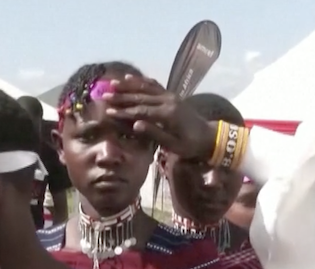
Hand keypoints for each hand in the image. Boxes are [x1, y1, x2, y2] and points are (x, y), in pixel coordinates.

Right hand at [100, 75, 217, 160]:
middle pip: (140, 97)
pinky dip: (142, 81)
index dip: (123, 111)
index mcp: (167, 115)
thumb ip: (155, 134)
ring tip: (113, 82)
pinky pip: (155, 85)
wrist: (209, 136)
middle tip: (104, 95)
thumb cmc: (190, 145)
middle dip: (121, 96)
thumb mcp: (173, 145)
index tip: (108, 111)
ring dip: (129, 85)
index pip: (140, 111)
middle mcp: (168, 101)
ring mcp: (170, 96)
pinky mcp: (172, 95)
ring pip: (146, 87)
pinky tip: (131, 77)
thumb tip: (135, 125)